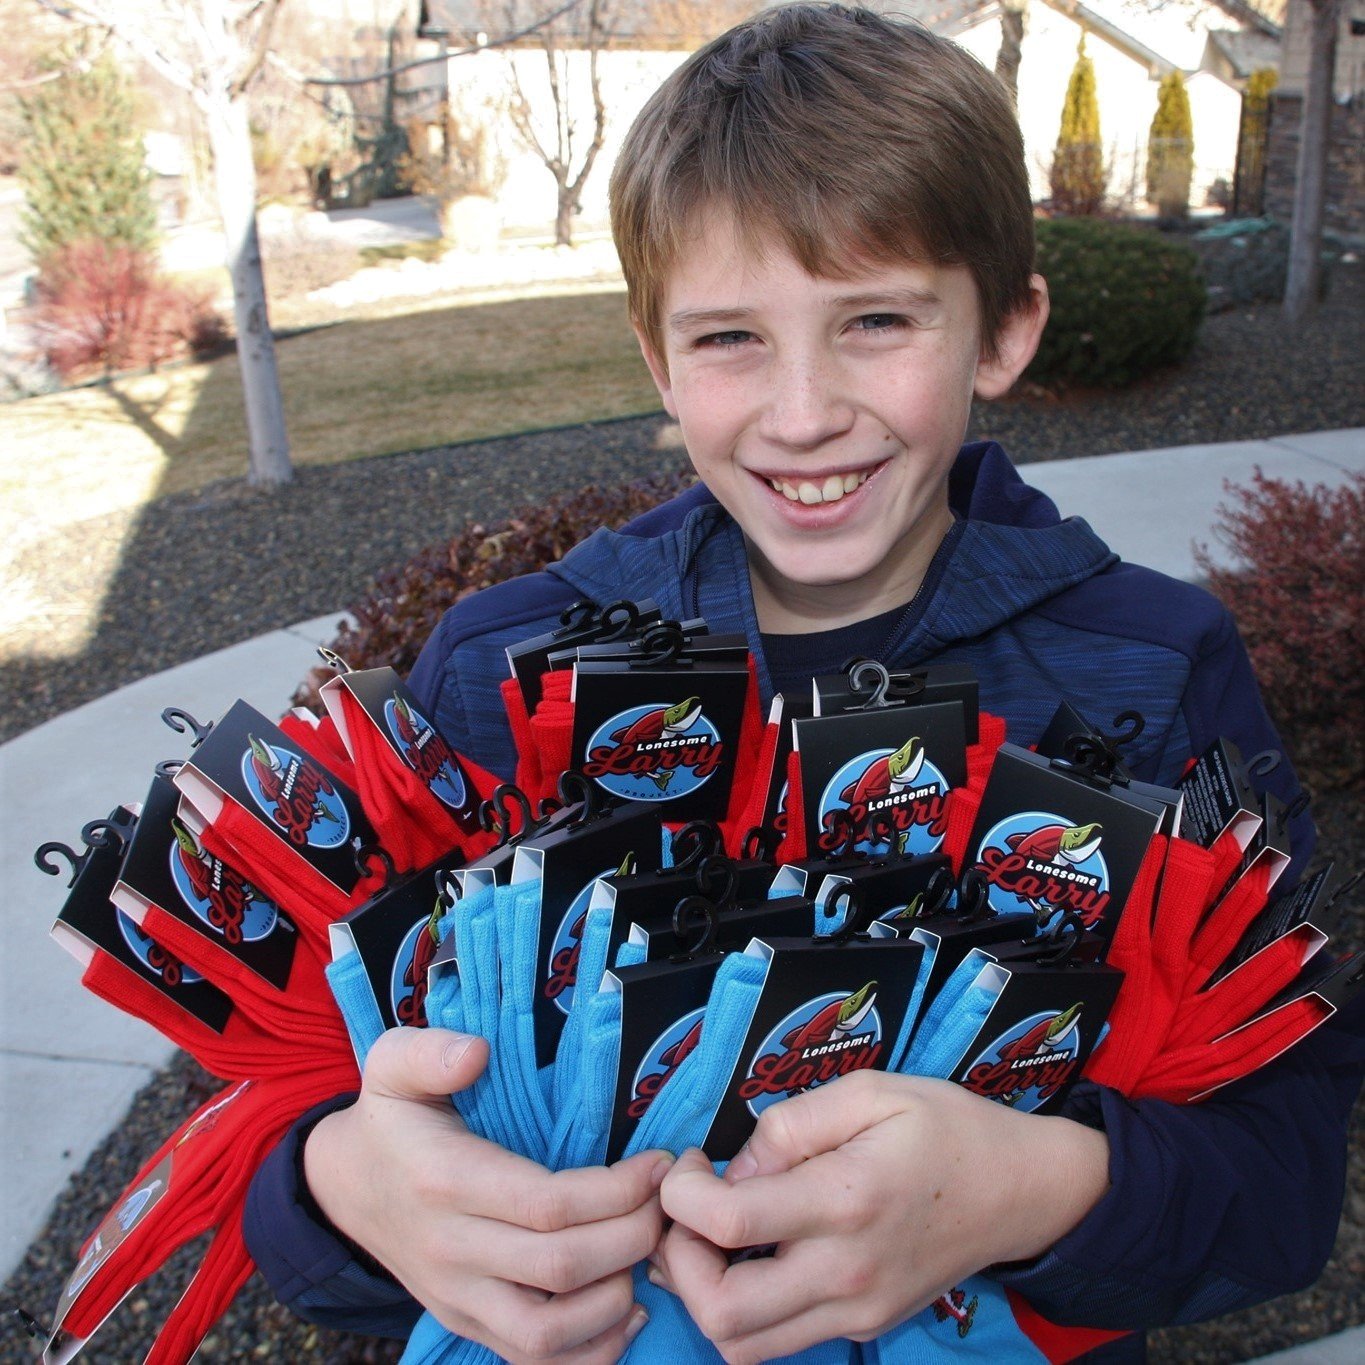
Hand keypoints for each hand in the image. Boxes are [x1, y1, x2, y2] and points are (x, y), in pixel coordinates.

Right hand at [304, 1027, 669, 1361]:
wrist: (343, 1186)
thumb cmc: (389, 1119)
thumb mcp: (392, 1064)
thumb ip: (430, 1051)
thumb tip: (476, 1053)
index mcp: (446, 1182)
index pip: (547, 1205)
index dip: (616, 1190)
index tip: (658, 1164)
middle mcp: (452, 1251)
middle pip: (561, 1267)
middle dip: (633, 1237)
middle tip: (668, 1203)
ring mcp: (458, 1298)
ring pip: (547, 1332)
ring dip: (616, 1299)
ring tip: (650, 1252)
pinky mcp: (467, 1323)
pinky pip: (531, 1361)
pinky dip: (590, 1351)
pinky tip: (628, 1310)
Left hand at [653, 1071, 1108, 1363]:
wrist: (1021, 1191)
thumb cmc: (946, 1128)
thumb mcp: (871, 1090)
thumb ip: (791, 1124)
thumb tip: (736, 1168)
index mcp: (846, 1200)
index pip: (728, 1223)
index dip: (681, 1193)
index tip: (691, 1162)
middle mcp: (846, 1272)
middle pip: (720, 1310)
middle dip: (677, 1260)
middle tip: (686, 1210)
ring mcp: (856, 1310)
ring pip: (741, 1345)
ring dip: (702, 1294)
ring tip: (709, 1238)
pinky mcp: (862, 1326)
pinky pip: (777, 1343)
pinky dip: (740, 1311)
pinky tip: (747, 1258)